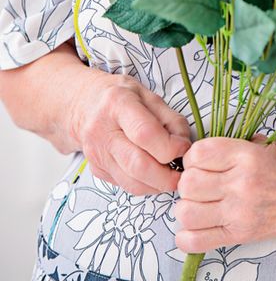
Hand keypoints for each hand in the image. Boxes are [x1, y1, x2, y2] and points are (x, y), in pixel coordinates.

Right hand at [70, 69, 191, 195]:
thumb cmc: (122, 97)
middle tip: (183, 174)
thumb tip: (185, 148)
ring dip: (158, 185)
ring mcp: (96, 154)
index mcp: (118, 104)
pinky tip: (155, 175)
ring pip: (132, 183)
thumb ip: (171, 119)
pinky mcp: (97, 170)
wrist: (84, 104)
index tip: (184, 148)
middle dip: (167, 176)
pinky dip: (146, 185)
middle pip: (138, 165)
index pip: (145, 133)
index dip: (170, 146)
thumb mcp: (149, 95)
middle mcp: (102, 131)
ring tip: (172, 175)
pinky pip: (126, 186)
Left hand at [174, 134, 275, 252]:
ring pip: (187, 212)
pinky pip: (197, 241)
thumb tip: (204, 150)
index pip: (199, 153)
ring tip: (198, 203)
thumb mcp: (264, 145)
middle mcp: (242, 184)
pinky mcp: (240, 235)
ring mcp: (240, 212)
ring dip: (187, 207)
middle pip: (189, 183)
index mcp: (247, 156)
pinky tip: (195, 227)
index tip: (198, 161)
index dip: (192, 157)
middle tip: (198, 183)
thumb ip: (233, 145)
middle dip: (187, 182)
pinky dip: (187, 237)